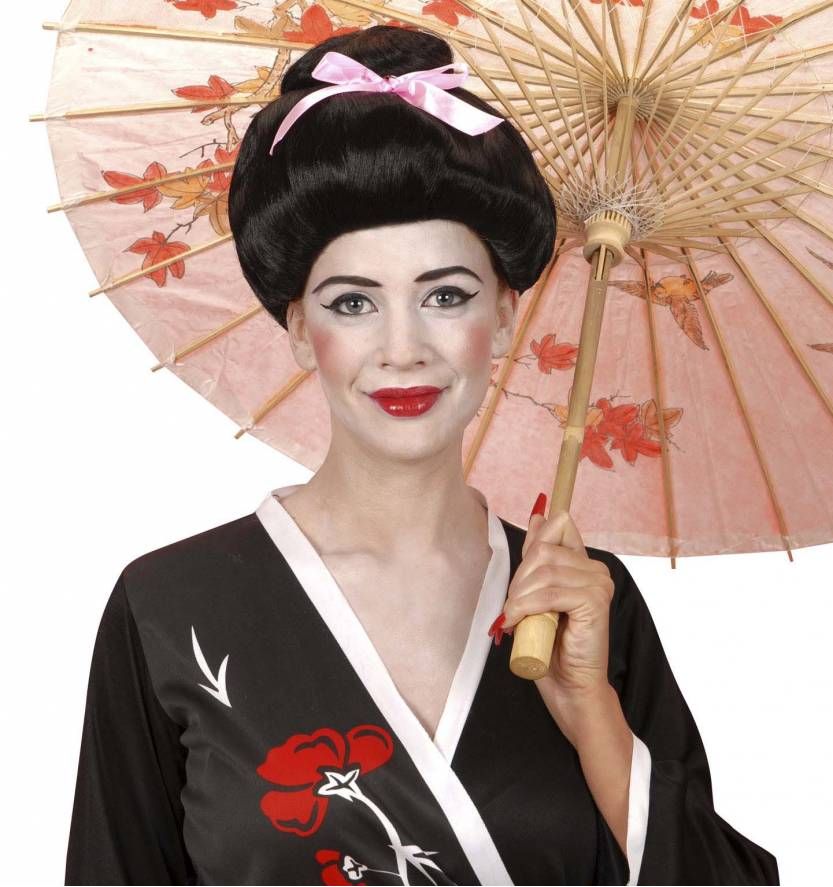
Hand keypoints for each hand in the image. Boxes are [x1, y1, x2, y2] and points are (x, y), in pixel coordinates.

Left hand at [500, 493, 614, 708]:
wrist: (569, 686)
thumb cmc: (550, 645)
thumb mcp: (536, 593)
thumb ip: (538, 558)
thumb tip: (537, 516)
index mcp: (583, 562)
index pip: (559, 525)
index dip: (534, 542)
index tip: (522, 573)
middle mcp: (596, 569)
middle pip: (543, 550)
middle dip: (518, 579)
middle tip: (511, 608)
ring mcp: (599, 584)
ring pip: (544, 571)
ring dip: (519, 597)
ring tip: (514, 618)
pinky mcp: (595, 602)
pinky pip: (549, 593)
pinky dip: (526, 607)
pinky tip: (518, 621)